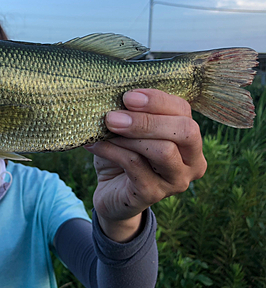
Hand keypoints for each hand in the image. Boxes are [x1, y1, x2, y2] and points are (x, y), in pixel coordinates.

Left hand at [85, 89, 206, 241]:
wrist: (111, 193)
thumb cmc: (123, 156)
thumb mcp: (130, 131)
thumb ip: (132, 113)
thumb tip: (114, 93)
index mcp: (191, 139)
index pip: (184, 111)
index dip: (157, 100)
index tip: (127, 96)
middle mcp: (193, 162)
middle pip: (185, 131)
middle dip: (147, 119)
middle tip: (113, 115)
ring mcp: (176, 181)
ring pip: (163, 150)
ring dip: (131, 136)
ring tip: (106, 128)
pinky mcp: (154, 194)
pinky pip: (135, 165)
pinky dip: (112, 150)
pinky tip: (94, 144)